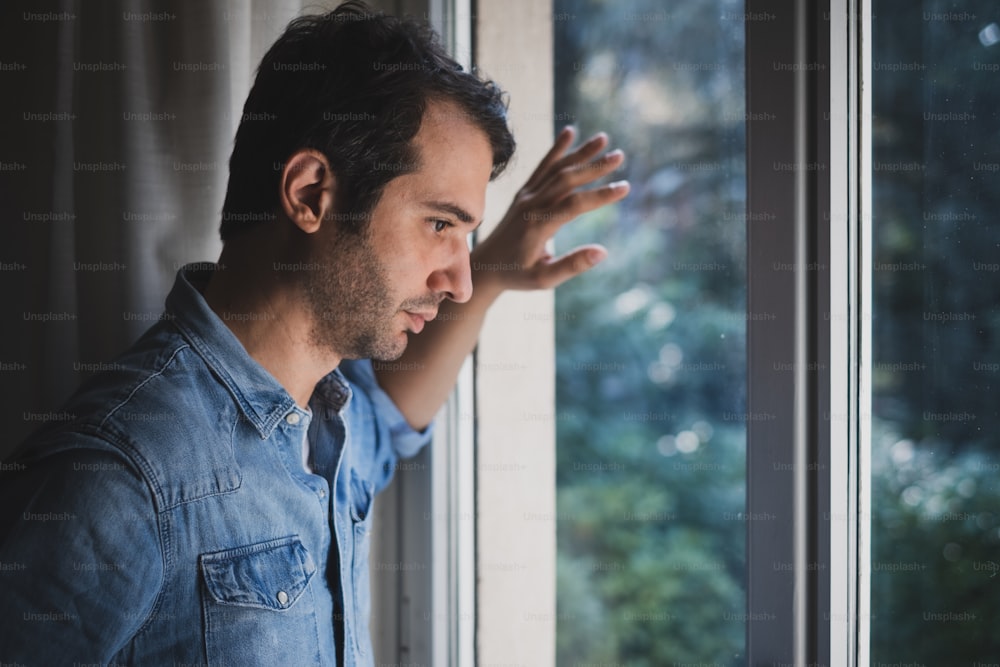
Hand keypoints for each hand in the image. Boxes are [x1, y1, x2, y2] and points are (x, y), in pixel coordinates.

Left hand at [471, 126, 629, 299]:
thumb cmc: (517, 275)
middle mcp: (531, 205)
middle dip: (594, 167)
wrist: (485, 266)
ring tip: (604, 139)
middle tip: (620, 156)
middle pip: (566, 180)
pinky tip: (569, 132)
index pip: (574, 205)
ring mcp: (526, 196)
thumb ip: (572, 265)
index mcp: (538, 226)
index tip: (624, 187)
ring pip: (555, 169)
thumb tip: (603, 252)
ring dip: (580, 153)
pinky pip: (541, 167)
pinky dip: (556, 150)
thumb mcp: (544, 280)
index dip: (600, 196)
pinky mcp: (523, 193)